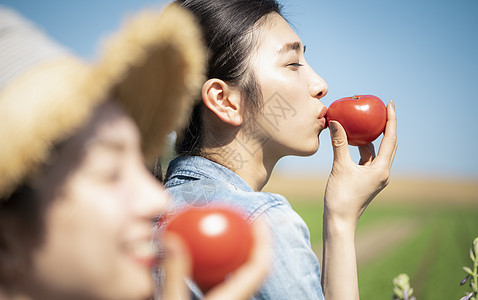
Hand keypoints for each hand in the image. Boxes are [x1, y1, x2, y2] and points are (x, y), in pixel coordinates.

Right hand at [161, 218, 270, 299]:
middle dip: (248, 242)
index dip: (264, 241)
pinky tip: (202, 261)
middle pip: (251, 267)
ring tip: (220, 236)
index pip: (259, 266)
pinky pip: (222, 284)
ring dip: (231, 255)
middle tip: (239, 221)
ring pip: (236, 276)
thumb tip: (172, 240)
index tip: (260, 219)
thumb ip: (174, 274)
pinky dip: (216, 269)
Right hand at [324, 101, 396, 225]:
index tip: (389, 104)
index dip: (391, 120)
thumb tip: (335, 122)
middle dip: (386, 126)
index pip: (390, 139)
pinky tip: (353, 141)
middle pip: (389, 144)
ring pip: (377, 151)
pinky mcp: (367, 180)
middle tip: (380, 109)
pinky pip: (367, 158)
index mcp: (381, 169)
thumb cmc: (341, 197)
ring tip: (365, 122)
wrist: (339, 221)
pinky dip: (362, 148)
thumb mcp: (340, 167)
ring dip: (372, 137)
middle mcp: (382, 172)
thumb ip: (339, 144)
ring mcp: (375, 177)